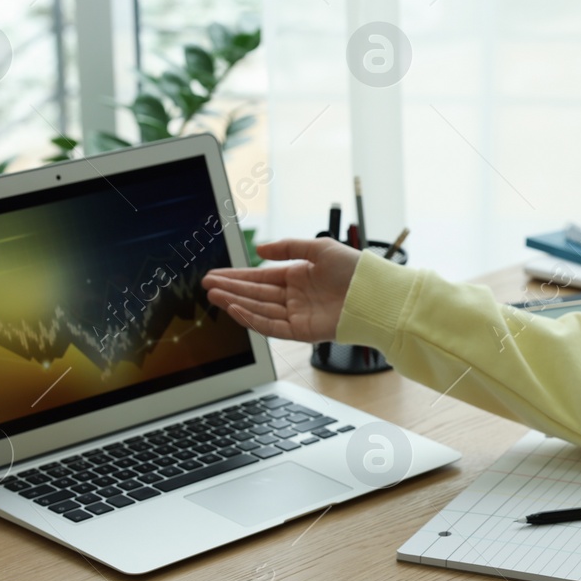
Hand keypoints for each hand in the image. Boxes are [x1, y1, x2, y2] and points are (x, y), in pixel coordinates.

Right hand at [202, 237, 361, 342]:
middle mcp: (295, 297)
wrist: (375, 293)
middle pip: (256, 294)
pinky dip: (252, 319)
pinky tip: (235, 309)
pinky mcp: (302, 331)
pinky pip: (271, 327)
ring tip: (214, 295)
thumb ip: (288, 248)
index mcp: (299, 277)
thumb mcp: (319, 248)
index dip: (238, 276)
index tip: (216, 274)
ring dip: (236, 302)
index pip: (261, 278)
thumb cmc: (354, 269)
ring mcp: (298, 315)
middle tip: (206, 285)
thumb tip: (259, 250)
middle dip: (230, 289)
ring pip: (259, 309)